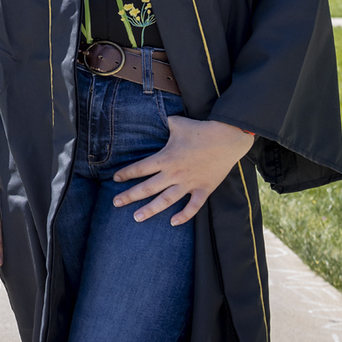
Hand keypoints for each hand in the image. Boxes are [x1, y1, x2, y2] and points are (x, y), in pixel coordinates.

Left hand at [113, 117, 253, 226]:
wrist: (226, 138)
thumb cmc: (201, 129)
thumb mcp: (178, 123)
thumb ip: (166, 124)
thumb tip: (161, 119)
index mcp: (165, 158)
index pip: (140, 168)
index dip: (126, 173)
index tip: (115, 179)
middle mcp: (174, 173)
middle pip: (147, 188)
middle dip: (130, 196)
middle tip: (116, 203)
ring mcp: (188, 183)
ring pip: (165, 201)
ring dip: (150, 210)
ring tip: (137, 218)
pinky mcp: (203, 189)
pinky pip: (193, 207)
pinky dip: (184, 216)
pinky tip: (173, 223)